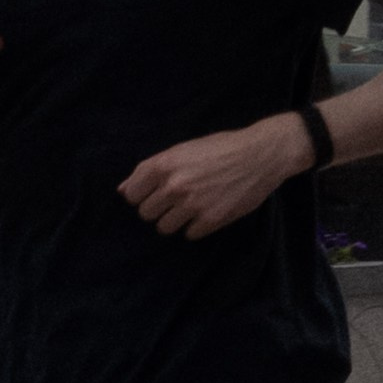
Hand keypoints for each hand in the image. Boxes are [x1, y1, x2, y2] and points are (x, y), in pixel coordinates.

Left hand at [120, 112, 307, 241]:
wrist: (259, 155)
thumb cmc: (220, 148)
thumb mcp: (182, 150)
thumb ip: (151, 170)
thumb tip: (123, 190)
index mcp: (163, 165)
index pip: (132, 195)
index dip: (141, 195)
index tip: (153, 193)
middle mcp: (174, 186)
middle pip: (146, 214)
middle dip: (158, 209)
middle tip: (175, 200)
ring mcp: (192, 205)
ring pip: (164, 227)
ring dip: (174, 220)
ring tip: (190, 208)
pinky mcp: (211, 220)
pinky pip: (189, 234)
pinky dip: (195, 227)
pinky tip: (206, 212)